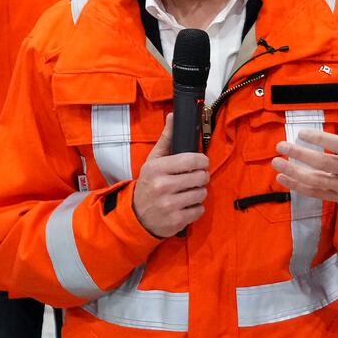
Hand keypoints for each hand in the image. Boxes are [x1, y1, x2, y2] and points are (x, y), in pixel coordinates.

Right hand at [131, 114, 208, 237]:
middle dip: (201, 177)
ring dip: (199, 192)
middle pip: (200, 177)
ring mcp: (169, 205)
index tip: (201, 163)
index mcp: (157, 169)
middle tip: (194, 178)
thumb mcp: (153, 161)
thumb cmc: (148, 184)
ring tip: (189, 191)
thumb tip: (173, 116)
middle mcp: (162, 186)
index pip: (191, 160)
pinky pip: (199, 210)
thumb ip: (166, 139)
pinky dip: (196, 207)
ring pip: (201, 194)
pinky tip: (185, 205)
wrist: (136, 216)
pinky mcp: (175, 221)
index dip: (202, 161)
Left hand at [271, 91, 337, 203]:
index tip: (301, 133)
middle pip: (323, 164)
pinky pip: (315, 192)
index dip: (320, 140)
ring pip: (316, 181)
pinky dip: (298, 187)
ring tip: (277, 163)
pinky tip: (283, 178)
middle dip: (300, 155)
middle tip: (281, 146)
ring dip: (294, 172)